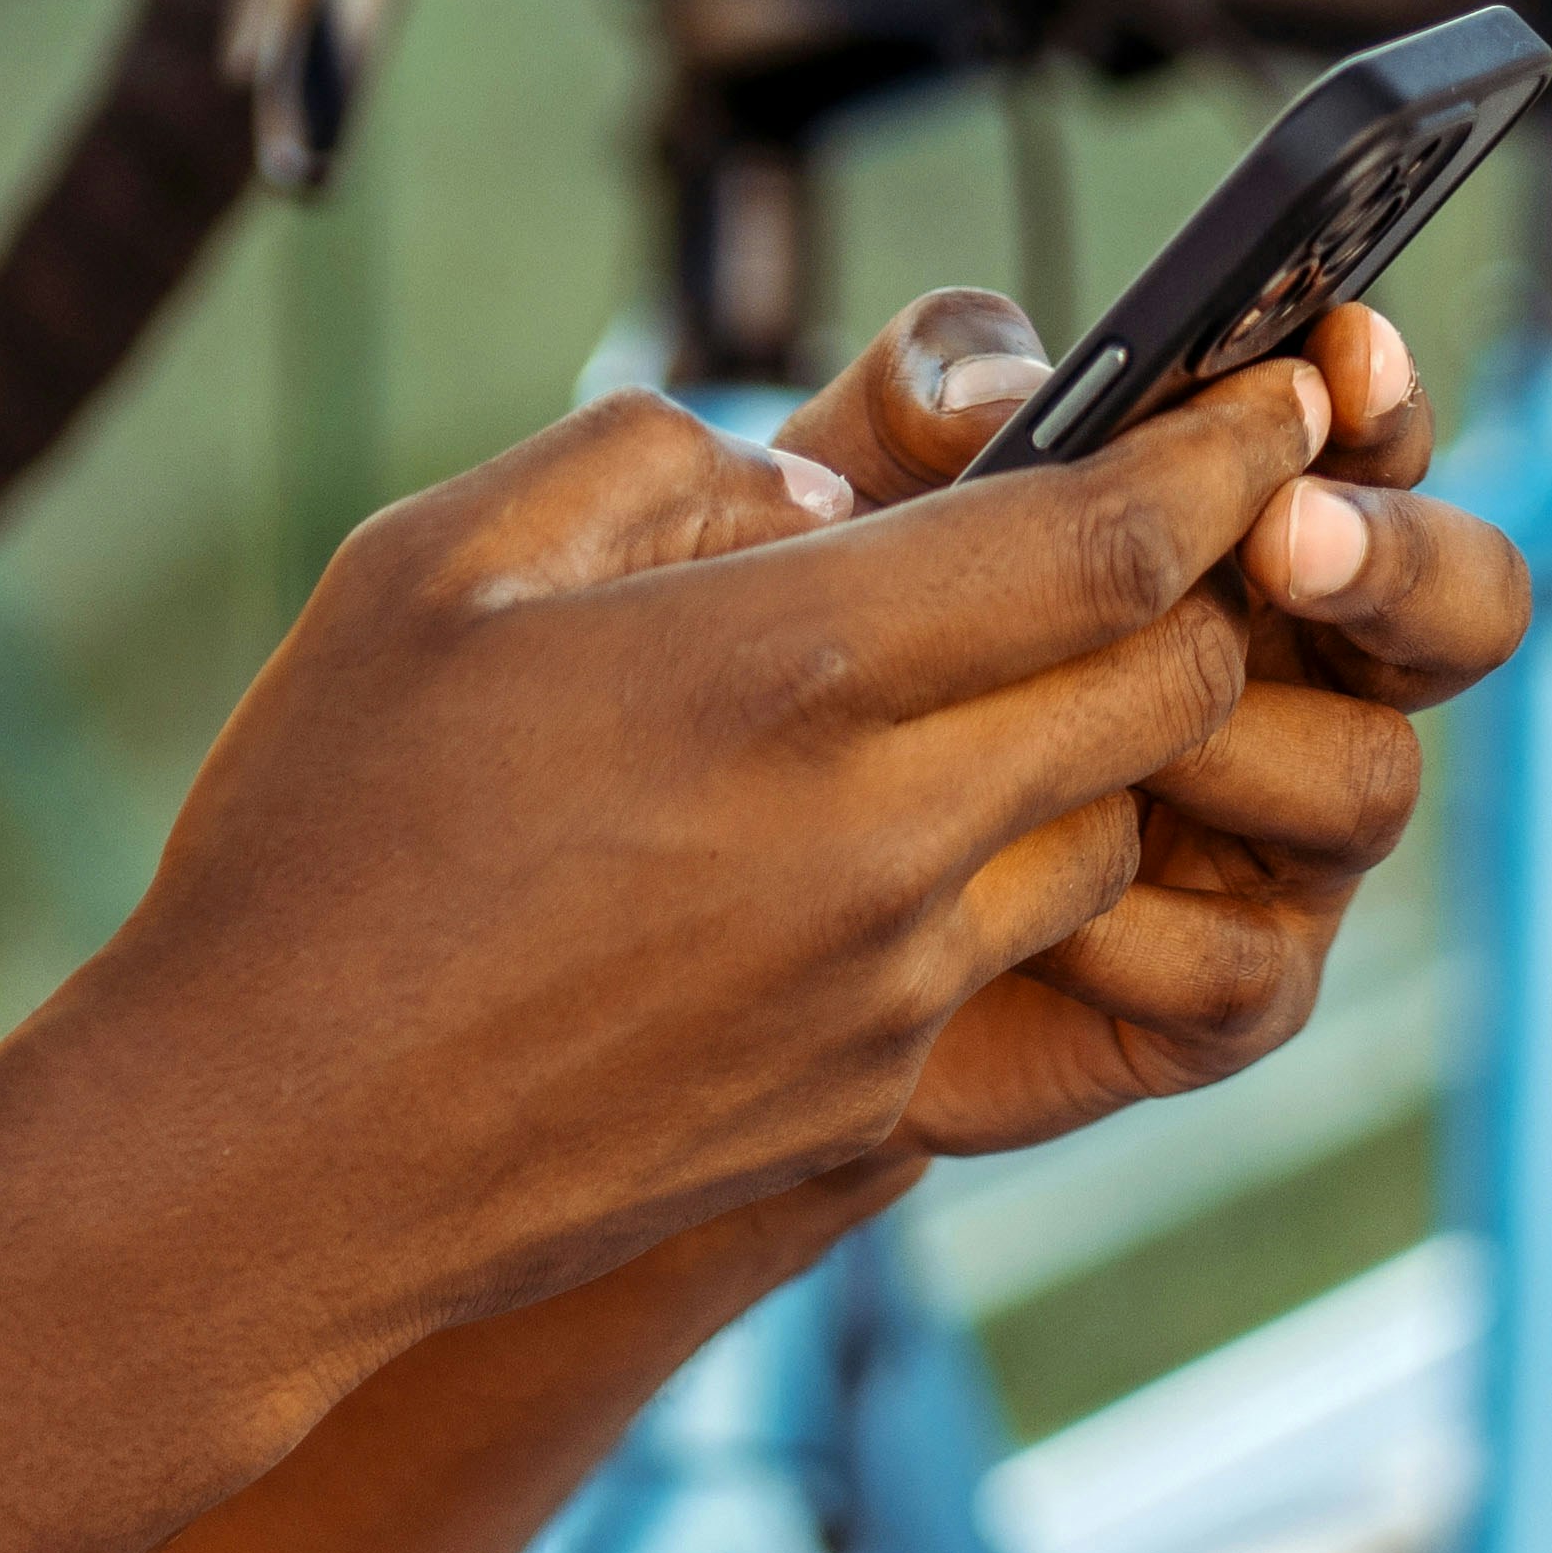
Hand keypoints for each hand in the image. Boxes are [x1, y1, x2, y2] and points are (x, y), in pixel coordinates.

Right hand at [57, 364, 1339, 1377]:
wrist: (266, 1154)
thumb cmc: (325, 828)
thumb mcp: (439, 561)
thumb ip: (656, 469)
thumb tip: (819, 495)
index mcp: (787, 670)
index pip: (1113, 539)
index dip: (1230, 453)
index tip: (1285, 398)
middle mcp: (880, 839)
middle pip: (1169, 690)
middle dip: (1198, 591)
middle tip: (1163, 525)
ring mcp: (889, 991)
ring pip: (1109, 831)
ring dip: (1099, 742)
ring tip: (983, 684)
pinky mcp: (867, 1105)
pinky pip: (1007, 958)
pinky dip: (994, 873)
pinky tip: (863, 839)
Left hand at [769, 292, 1526, 1155]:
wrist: (726, 877)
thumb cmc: (824, 636)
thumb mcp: (849, 481)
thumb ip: (925, 396)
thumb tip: (1005, 396)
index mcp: (1251, 527)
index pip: (1371, 442)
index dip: (1379, 397)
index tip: (1341, 353)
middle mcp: (1305, 673)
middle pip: (1470, 605)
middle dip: (1399, 561)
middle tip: (1285, 535)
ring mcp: (1286, 840)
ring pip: (1365, 780)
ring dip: (1230, 742)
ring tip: (1075, 729)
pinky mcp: (1226, 994)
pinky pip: (1242, 964)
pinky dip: (1129, 925)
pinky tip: (1006, 900)